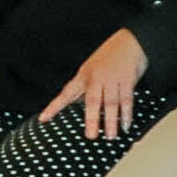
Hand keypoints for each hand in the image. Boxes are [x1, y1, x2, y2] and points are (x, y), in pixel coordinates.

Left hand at [35, 29, 149, 139]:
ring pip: (111, 103)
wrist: (132, 40)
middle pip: (93, 102)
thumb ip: (85, 86)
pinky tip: (125, 125)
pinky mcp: (128, 79)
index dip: (54, 107)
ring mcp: (113, 79)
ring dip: (111, 121)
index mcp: (84, 75)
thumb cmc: (111, 55)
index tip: (43, 118)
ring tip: (110, 136)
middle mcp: (96, 78)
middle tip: (90, 136)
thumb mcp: (92, 68)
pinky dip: (127, 114)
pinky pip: (127, 100)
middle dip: (91, 120)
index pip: (66, 93)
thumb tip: (76, 103)